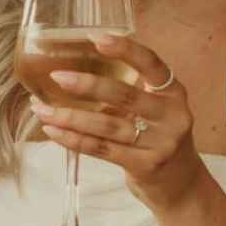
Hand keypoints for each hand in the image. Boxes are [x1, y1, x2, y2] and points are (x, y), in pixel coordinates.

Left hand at [31, 33, 203, 214]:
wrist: (183, 186)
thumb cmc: (158, 139)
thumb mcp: (156, 110)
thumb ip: (130, 92)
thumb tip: (75, 71)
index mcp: (174, 93)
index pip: (152, 64)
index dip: (126, 50)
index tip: (97, 38)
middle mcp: (172, 115)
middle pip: (125, 95)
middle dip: (87, 85)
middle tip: (57, 76)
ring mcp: (161, 143)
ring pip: (108, 125)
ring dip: (70, 116)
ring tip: (42, 109)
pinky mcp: (146, 166)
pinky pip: (102, 149)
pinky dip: (74, 139)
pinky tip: (54, 131)